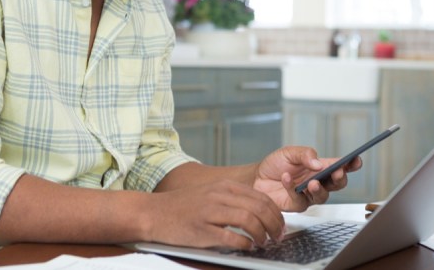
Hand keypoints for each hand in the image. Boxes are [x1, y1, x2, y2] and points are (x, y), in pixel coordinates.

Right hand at [148, 180, 284, 249]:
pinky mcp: (201, 230)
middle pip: (259, 208)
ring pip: (248, 220)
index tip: (280, 225)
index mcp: (223, 186)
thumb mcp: (210, 193)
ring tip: (264, 242)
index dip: (276, 213)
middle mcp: (218, 196)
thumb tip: (260, 212)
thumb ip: (233, 199)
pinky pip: (231, 236)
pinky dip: (244, 243)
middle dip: (274, 225)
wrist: (153, 212)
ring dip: (262, 234)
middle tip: (277, 236)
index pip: (261, 197)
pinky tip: (247, 246)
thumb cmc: (182, 206)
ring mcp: (209, 212)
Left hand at [253, 146, 362, 211]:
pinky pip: (300, 199)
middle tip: (337, 173)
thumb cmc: (276, 164)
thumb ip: (305, 154)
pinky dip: (292, 188)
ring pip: (323, 196)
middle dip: (340, 178)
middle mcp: (318, 181)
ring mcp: (309, 195)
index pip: (340, 166)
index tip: (356, 160)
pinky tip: (285, 178)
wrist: (256, 178)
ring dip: (319, 189)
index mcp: (320, 167)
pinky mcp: (297, 205)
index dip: (351, 164)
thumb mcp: (289, 152)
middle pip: (338, 183)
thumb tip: (318, 163)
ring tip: (311, 182)